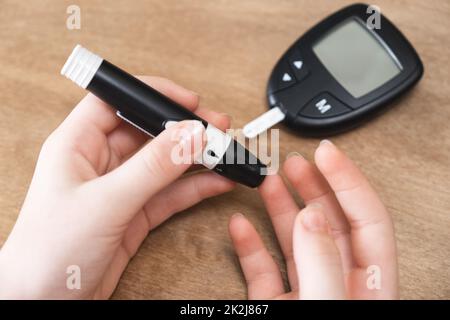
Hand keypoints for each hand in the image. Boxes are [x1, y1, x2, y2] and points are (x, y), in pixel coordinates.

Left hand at [0, 76, 234, 298]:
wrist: (44, 303)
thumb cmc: (49, 253)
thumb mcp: (105, 203)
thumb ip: (151, 168)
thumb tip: (190, 135)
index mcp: (77, 145)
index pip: (115, 101)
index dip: (151, 94)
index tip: (188, 100)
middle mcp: (99, 163)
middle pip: (147, 132)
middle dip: (183, 128)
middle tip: (217, 128)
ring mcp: (120, 189)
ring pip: (164, 163)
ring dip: (195, 158)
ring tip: (225, 154)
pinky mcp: (135, 214)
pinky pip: (170, 193)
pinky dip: (195, 187)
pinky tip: (217, 181)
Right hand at [229, 140, 397, 298]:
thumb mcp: (326, 304)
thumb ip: (321, 261)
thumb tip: (310, 216)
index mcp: (369, 286)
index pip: (367, 220)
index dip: (348, 181)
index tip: (327, 154)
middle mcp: (338, 284)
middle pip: (329, 222)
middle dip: (312, 186)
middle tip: (296, 161)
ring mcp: (306, 292)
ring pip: (295, 240)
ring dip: (280, 206)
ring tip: (267, 180)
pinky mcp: (276, 303)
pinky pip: (262, 268)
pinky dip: (249, 245)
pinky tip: (241, 224)